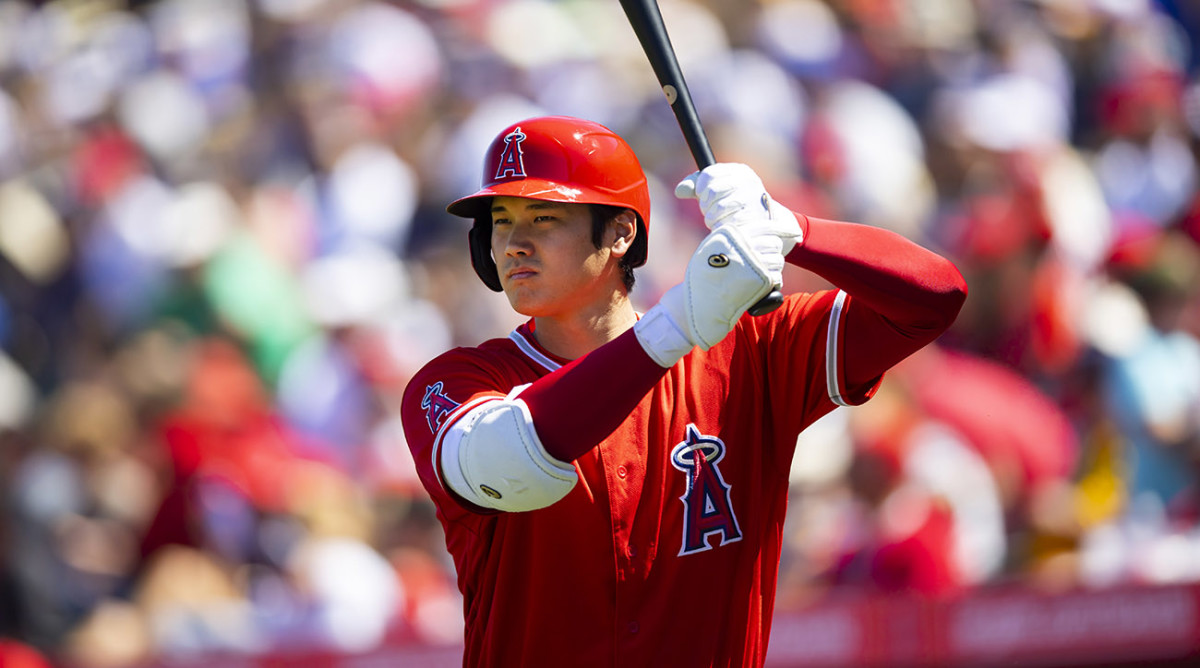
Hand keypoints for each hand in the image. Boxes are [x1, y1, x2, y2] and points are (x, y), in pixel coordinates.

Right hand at [633, 221, 783, 366]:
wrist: (700, 303)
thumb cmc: (703, 278)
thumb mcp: (710, 250)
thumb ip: (730, 240)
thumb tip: (757, 233)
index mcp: (732, 234)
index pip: (766, 226)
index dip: (784, 228)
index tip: (793, 232)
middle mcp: (743, 245)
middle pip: (774, 243)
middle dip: (774, 251)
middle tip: (767, 259)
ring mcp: (753, 262)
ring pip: (778, 259)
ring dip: (775, 267)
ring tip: (763, 274)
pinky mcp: (760, 280)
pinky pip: (777, 276)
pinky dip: (775, 281)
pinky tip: (765, 285)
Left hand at [676, 163, 801, 252]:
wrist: (766, 225)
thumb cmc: (736, 206)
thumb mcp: (717, 192)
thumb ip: (696, 187)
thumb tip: (679, 190)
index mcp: (738, 171)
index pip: (708, 174)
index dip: (699, 189)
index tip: (702, 197)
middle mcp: (748, 181)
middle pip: (711, 191)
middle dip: (705, 205)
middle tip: (709, 212)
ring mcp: (753, 198)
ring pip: (718, 207)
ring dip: (712, 218)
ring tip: (716, 220)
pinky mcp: (754, 216)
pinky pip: (727, 222)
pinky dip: (720, 227)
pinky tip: (724, 227)